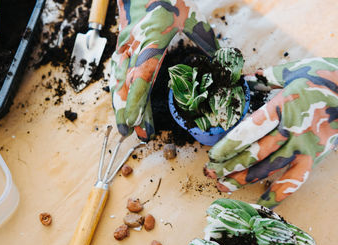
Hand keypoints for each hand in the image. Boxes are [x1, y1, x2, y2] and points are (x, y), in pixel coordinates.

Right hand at [110, 0, 218, 140]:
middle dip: (127, 112)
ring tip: (124, 128)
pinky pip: (116, 74)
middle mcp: (133, 47)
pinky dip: (117, 92)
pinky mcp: (121, 48)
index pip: (142, 77)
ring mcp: (124, 48)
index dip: (137, 102)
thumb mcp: (189, 15)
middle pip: (127, 85)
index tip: (136, 122)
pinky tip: (120, 106)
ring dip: (120, 106)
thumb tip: (221, 59)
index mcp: (151, 40)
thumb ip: (204, 38)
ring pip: (117, 81)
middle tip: (130, 135)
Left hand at [205, 42, 337, 207]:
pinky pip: (295, 179)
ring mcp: (303, 146)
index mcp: (281, 107)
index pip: (249, 131)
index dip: (229, 146)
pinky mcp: (314, 156)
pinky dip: (279, 192)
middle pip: (254, 153)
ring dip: (245, 179)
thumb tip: (242, 79)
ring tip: (224, 187)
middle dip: (229, 166)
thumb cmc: (323, 76)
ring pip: (269, 169)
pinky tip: (263, 201)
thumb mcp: (289, 72)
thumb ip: (263, 78)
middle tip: (211, 174)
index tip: (213, 156)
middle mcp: (289, 130)